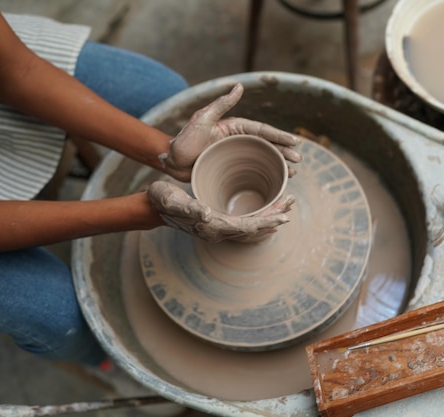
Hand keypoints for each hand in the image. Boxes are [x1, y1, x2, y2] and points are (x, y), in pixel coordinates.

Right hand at [147, 181, 294, 242]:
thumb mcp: (171, 199)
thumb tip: (208, 214)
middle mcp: (218, 230)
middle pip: (253, 227)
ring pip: (250, 225)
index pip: (246, 226)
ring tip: (286, 203)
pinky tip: (267, 208)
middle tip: (292, 202)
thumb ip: (188, 207)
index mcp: (212, 226)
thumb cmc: (161, 200)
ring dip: (269, 215)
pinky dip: (258, 215)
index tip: (284, 215)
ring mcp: (218, 228)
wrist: (152, 207)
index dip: (266, 221)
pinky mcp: (217, 222)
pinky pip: (243, 222)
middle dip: (274, 216)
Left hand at [158, 83, 301, 181]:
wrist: (171, 161)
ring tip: (293, 173)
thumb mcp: (202, 119)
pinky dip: (266, 176)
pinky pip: (253, 172)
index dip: (280, 136)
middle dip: (285, 152)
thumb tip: (239, 86)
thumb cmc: (184, 139)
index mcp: (235, 127)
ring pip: (264, 160)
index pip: (262, 131)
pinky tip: (276, 182)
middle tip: (298, 160)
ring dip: (279, 165)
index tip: (295, 141)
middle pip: (268, 146)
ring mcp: (236, 155)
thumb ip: (221, 104)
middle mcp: (239, 140)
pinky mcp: (232, 170)